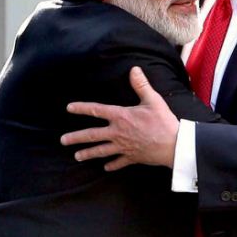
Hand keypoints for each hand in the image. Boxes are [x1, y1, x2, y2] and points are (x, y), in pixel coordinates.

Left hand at [60, 66, 178, 170]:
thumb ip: (141, 85)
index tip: (69, 108)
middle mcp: (117, 133)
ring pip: (101, 151)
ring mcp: (123, 147)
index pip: (96, 111)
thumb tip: (134, 69)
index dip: (82, 108)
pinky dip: (112, 164)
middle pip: (92, 135)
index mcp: (120, 117)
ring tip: (77, 157)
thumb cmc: (163, 121)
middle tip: (63, 141)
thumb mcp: (152, 100)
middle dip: (76, 138)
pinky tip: (106, 167)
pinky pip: (119, 162)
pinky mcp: (132, 157)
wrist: (173, 145)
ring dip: (88, 154)